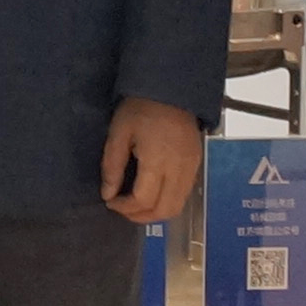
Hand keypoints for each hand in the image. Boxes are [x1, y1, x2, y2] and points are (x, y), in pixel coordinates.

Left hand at [99, 97, 203, 224]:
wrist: (171, 89)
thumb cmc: (140, 108)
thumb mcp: (118, 132)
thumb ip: (112, 166)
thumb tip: (108, 194)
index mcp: (157, 160)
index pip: (144, 199)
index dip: (125, 207)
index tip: (111, 201)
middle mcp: (179, 169)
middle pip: (164, 209)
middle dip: (140, 216)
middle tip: (123, 208)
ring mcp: (191, 168)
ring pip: (177, 206)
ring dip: (155, 212)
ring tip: (136, 205)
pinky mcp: (196, 164)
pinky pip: (184, 194)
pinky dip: (167, 201)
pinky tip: (153, 193)